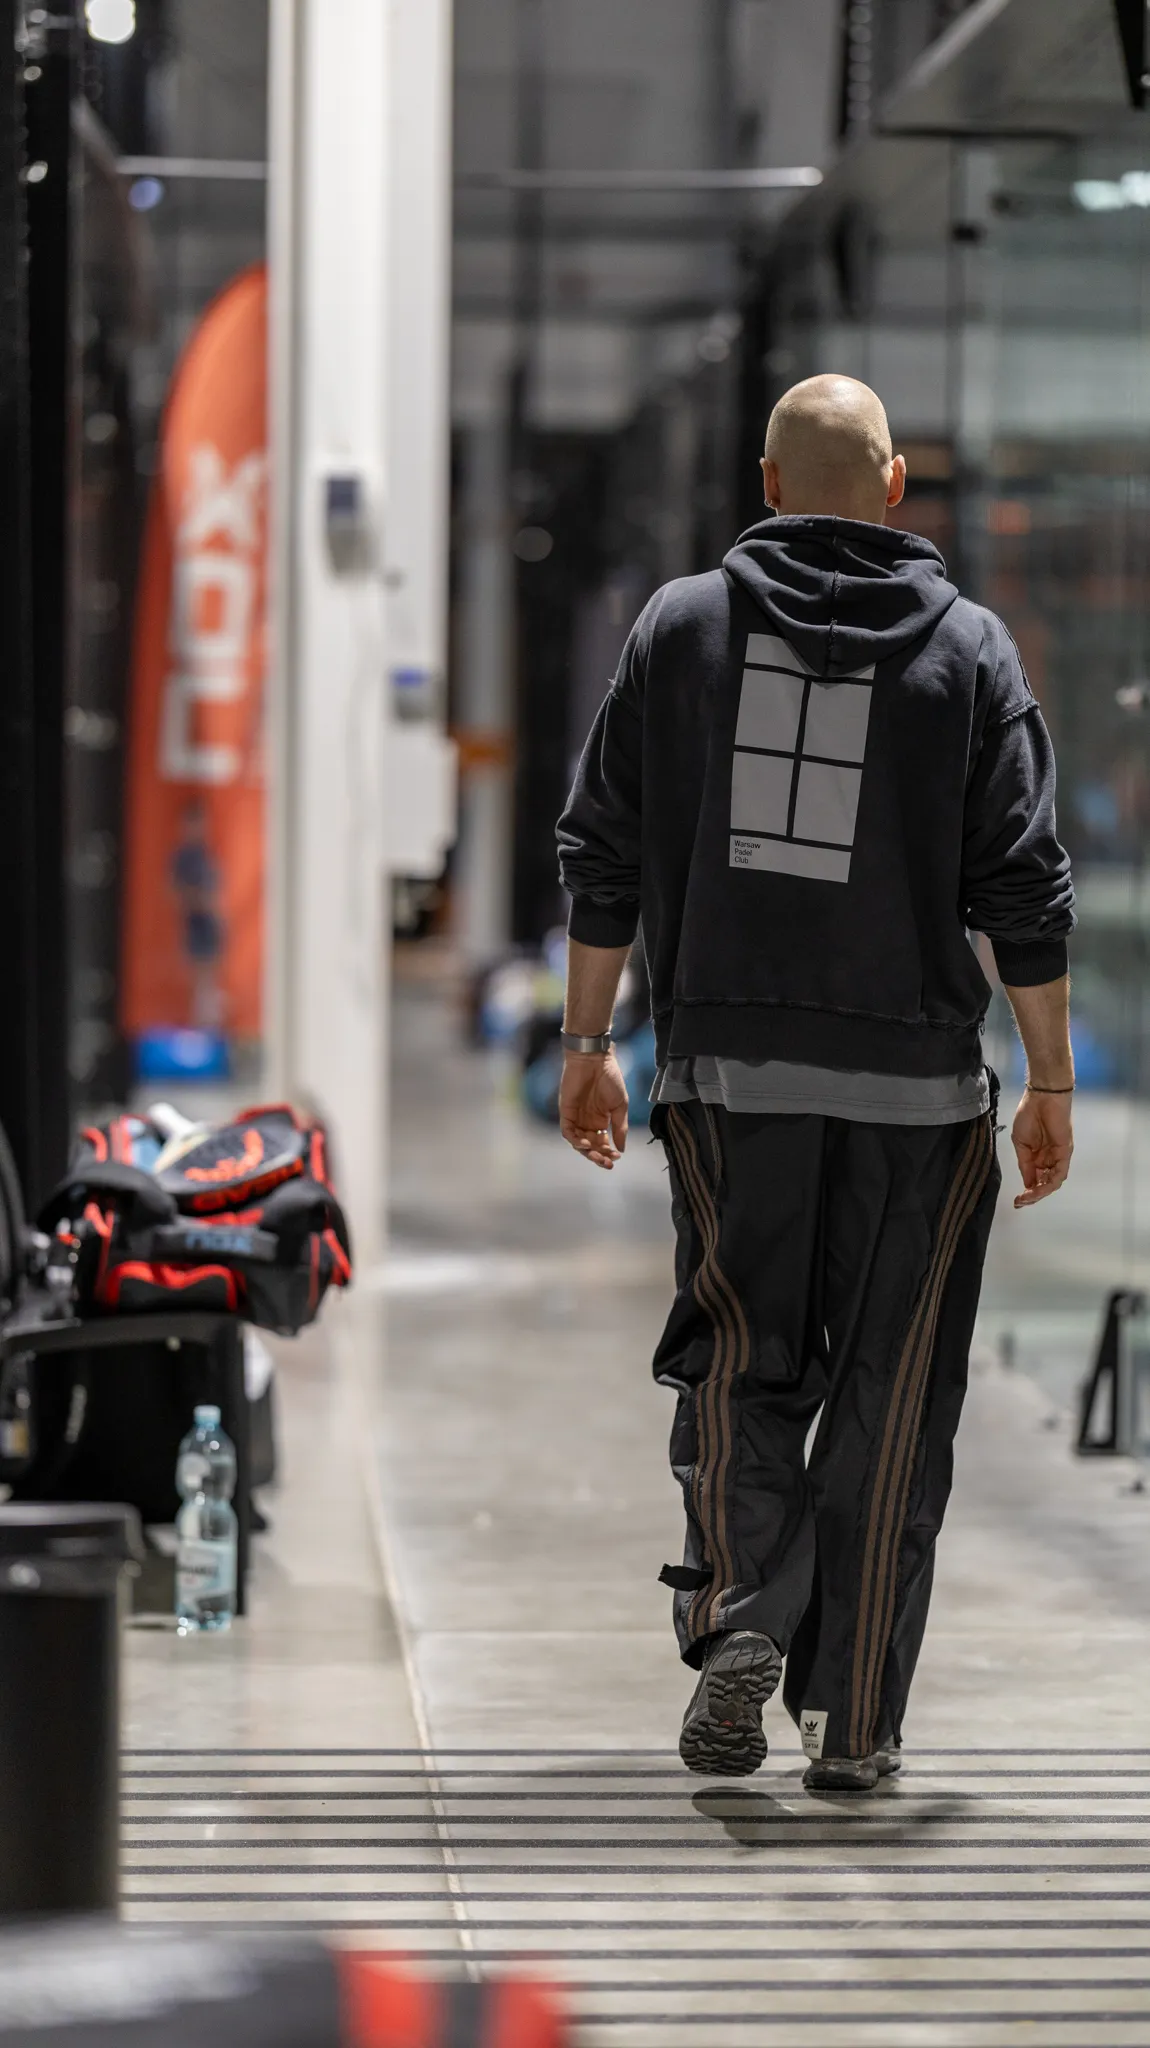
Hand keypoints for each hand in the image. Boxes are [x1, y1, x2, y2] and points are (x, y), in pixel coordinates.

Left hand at [558, 1052, 628, 1169]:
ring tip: (598, 1156)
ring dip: (588, 1152)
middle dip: (599, 1157)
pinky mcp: (566, 1112)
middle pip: (590, 1146)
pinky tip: (586, 1144)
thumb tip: (622, 1149)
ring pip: (579, 1142)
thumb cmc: (610, 1078)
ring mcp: (576, 1117)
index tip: (618, 1157)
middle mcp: (587, 1121)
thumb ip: (620, 1127)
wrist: (595, 1060)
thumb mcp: (620, 1106)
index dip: (609, 1152)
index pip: (602, 1143)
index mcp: (601, 1120)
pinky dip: (576, 1141)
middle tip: (608, 1163)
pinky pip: (568, 1132)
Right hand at [1010, 1089, 1072, 1208]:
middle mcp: (1049, 1160)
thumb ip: (1024, 1164)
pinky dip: (1050, 1182)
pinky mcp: (1065, 1152)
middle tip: (1021, 1202)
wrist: (1041, 1098)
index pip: (1034, 1180)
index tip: (1016, 1201)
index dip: (1026, 1192)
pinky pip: (1060, 1172)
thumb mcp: (1020, 1143)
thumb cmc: (1028, 1115)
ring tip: (1028, 1197)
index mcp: (1037, 1157)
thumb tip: (1027, 1183)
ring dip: (1040, 1192)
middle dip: (1033, 1196)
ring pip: (1052, 1182)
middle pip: (1044, 1184)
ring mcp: (1058, 1157)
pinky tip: (1038, 1188)